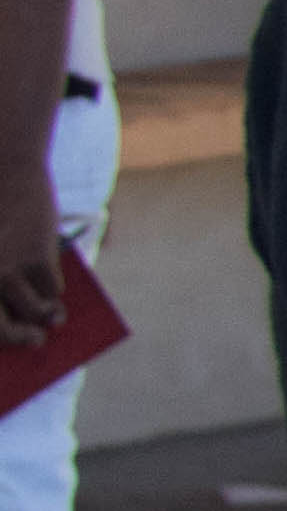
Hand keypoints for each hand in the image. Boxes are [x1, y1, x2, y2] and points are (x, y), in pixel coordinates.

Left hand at [0, 156, 53, 351]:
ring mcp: (5, 271)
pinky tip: (57, 288)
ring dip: (47, 319)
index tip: (10, 343)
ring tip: (55, 318)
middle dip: (20, 338)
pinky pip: (52, 289)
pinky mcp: (35, 259)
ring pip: (34, 312)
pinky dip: (57, 291)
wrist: (4, 167)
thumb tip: (27, 313)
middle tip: (34, 340)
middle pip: (0, 329)